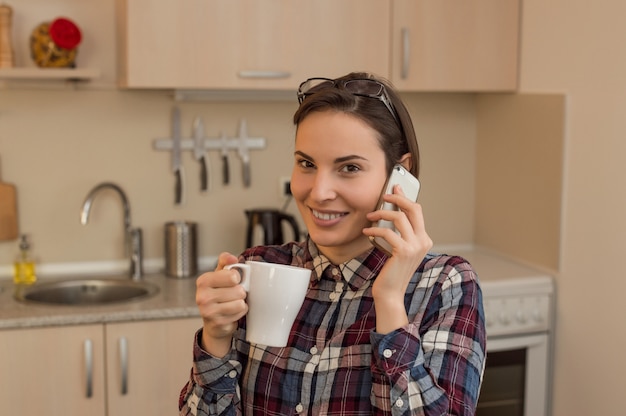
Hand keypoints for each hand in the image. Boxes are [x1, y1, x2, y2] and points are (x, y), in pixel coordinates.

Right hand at [196, 252, 247, 356]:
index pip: (233, 275)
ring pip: (240, 303)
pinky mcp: (217, 323)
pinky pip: (240, 313)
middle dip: (240, 292)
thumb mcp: (220, 275)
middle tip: (232, 294)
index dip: (238, 277)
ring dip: (241, 302)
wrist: (213, 321)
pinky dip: (240, 312)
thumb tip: (232, 258)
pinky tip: (232, 312)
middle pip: (238, 290)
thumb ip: (225, 262)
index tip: (233, 280)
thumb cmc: (218, 294)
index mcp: (203, 281)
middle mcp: (203, 296)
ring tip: (232, 303)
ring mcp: (209, 312)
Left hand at [363, 185, 432, 332]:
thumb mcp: (398, 248)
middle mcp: (424, 241)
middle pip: (414, 208)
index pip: (417, 211)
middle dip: (398, 197)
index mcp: (424, 239)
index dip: (405, 197)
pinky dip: (374, 229)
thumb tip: (389, 212)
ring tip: (370, 216)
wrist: (390, 293)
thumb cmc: (391, 270)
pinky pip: (388, 232)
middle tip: (384, 195)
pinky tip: (366, 231)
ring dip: (382, 214)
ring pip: (400, 217)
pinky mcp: (404, 252)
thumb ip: (399, 233)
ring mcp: (415, 247)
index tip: (395, 187)